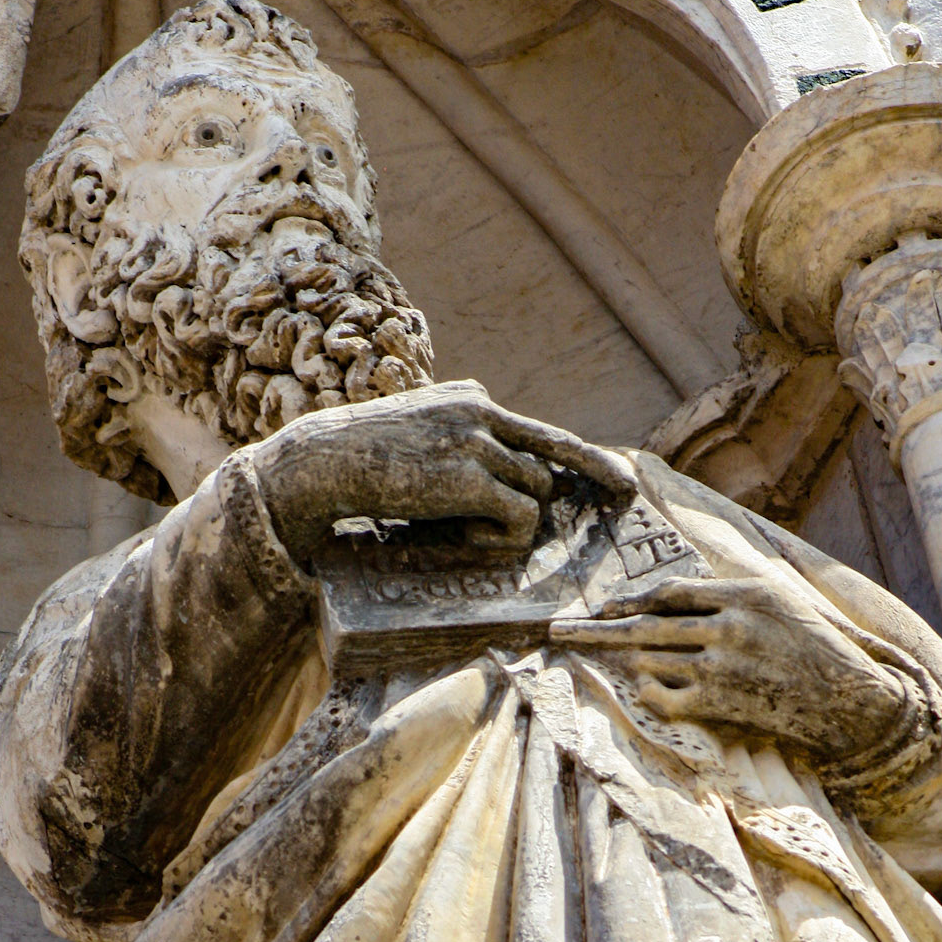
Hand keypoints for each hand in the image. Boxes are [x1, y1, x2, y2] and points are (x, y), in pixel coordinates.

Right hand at [247, 379, 636, 560]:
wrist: (321, 462)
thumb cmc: (356, 463)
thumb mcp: (416, 441)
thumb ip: (458, 450)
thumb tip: (497, 491)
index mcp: (472, 401)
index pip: (542, 434)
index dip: (585, 462)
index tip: (621, 484)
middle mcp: (483, 413)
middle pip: (545, 469)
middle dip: (532, 507)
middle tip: (506, 528)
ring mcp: (479, 443)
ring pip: (535, 496)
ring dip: (503, 527)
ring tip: (455, 531)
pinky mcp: (471, 478)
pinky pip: (520, 520)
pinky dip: (498, 539)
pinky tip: (459, 536)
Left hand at [550, 572, 908, 762]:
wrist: (848, 698)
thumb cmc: (813, 648)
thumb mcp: (778, 602)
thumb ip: (728, 593)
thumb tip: (674, 593)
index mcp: (745, 592)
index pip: (670, 590)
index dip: (630, 600)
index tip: (603, 608)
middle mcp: (730, 624)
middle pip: (646, 623)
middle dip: (598, 629)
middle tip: (560, 631)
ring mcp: (723, 665)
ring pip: (651, 658)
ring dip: (633, 662)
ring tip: (623, 663)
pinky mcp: (720, 702)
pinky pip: (661, 695)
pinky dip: (648, 691)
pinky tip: (648, 688)